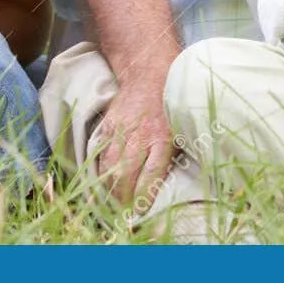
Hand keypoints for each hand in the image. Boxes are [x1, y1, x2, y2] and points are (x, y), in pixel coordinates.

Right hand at [92, 80, 175, 207]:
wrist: (149, 71)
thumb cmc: (172, 103)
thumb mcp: (182, 125)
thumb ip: (176, 150)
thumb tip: (178, 179)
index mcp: (163, 137)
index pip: (150, 175)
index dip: (143, 196)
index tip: (140, 210)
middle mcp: (140, 135)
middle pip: (126, 174)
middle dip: (123, 197)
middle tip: (124, 211)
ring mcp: (122, 129)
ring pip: (110, 166)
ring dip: (110, 187)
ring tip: (114, 201)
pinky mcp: (109, 124)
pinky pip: (101, 152)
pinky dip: (100, 169)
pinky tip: (103, 181)